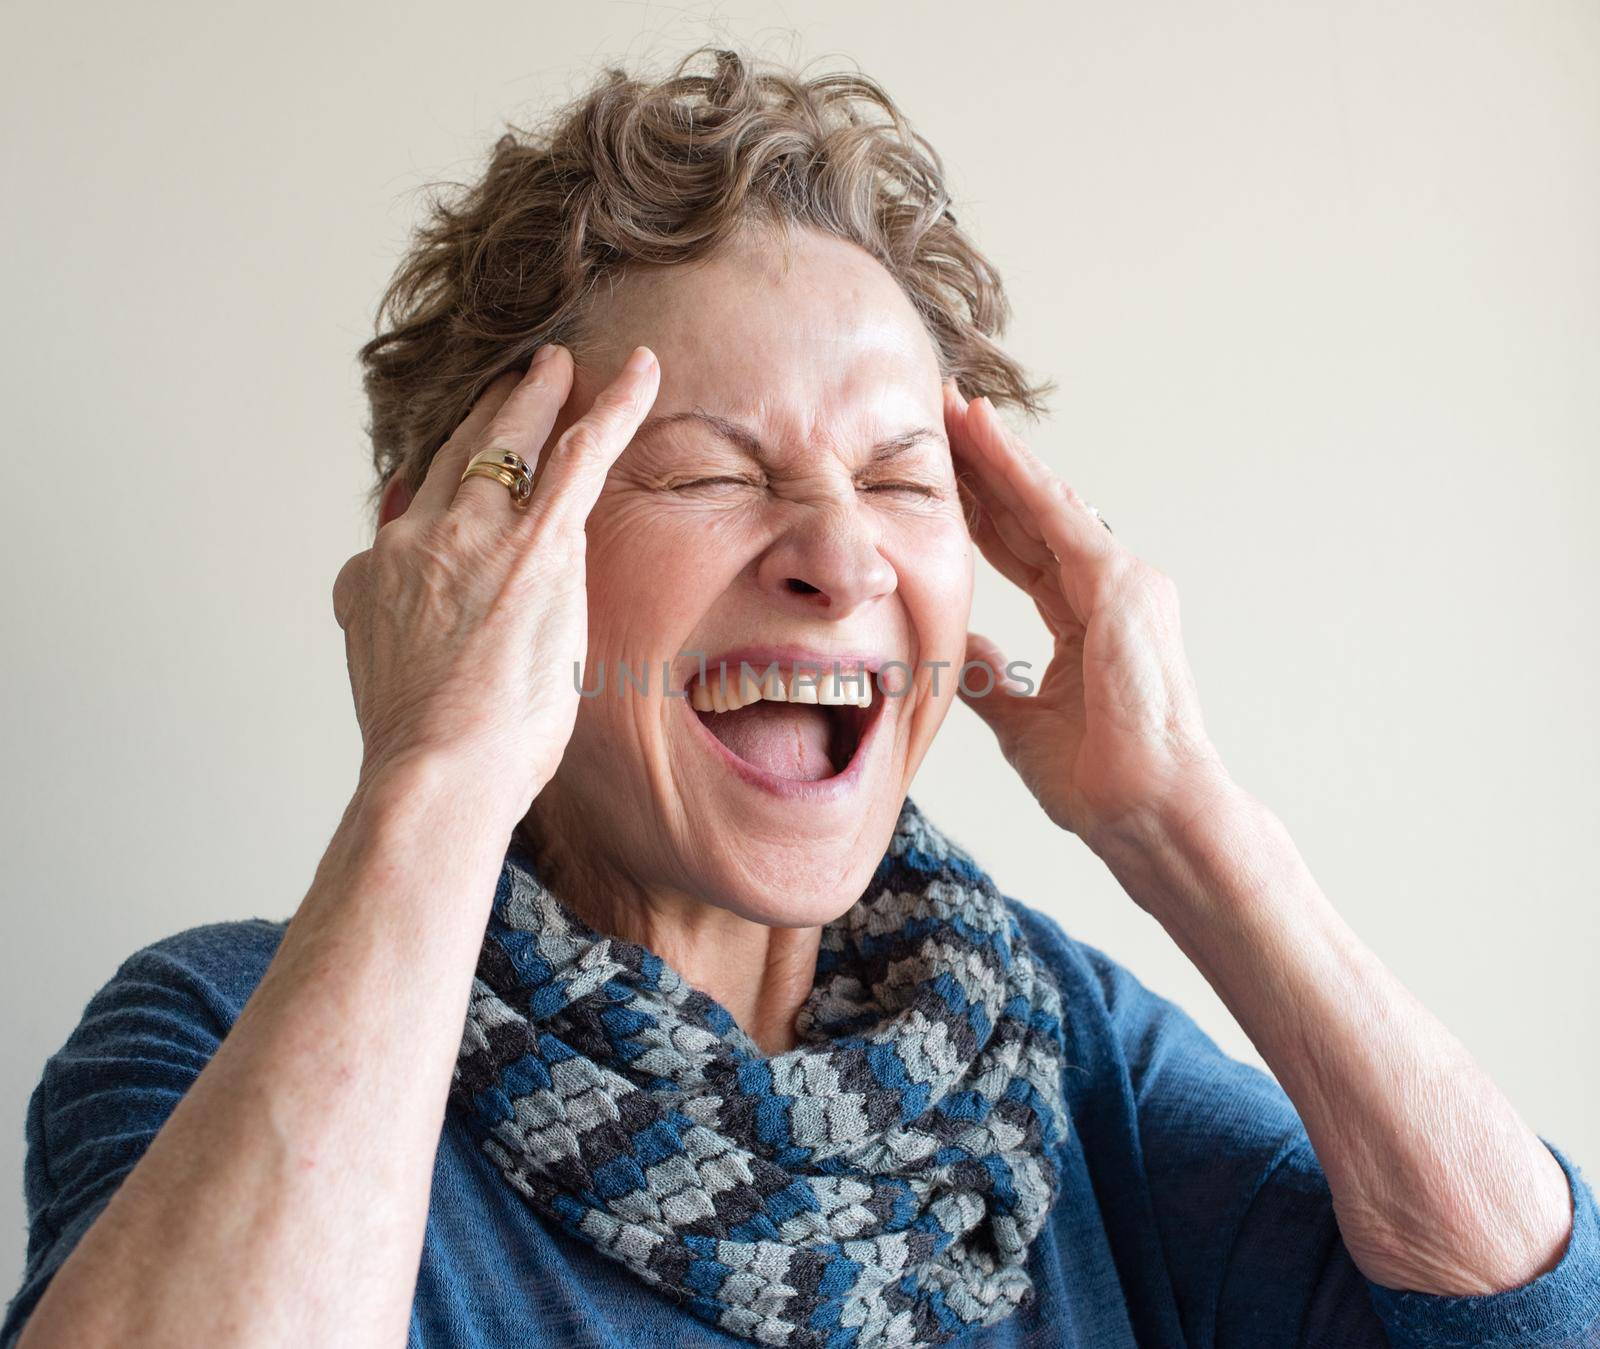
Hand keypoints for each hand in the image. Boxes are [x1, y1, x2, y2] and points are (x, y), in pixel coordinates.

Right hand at [332, 344, 659, 824]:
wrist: (435, 772)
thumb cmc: (426, 752)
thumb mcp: (387, 678)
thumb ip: (401, 632)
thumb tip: (418, 629)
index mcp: (380, 572)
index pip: (417, 510)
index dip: (446, 487)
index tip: (465, 472)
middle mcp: (419, 536)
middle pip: (457, 456)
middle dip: (491, 414)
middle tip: (519, 382)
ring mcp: (474, 532)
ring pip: (511, 440)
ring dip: (538, 394)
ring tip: (558, 365)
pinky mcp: (534, 540)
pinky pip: (579, 451)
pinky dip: (613, 406)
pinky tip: (643, 372)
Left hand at [944, 381, 1235, 859]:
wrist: (1146, 813)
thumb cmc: (1098, 782)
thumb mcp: (1021, 722)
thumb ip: (991, 678)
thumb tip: (960, 649)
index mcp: (1089, 622)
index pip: (1023, 552)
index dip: (981, 513)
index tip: (939, 478)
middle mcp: (1110, 592)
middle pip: (1032, 517)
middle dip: (985, 468)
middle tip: (941, 418)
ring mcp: (1122, 584)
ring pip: (1043, 505)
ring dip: (997, 456)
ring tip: (954, 410)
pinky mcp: (1120, 586)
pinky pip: (1058, 518)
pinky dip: (1019, 476)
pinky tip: (985, 438)